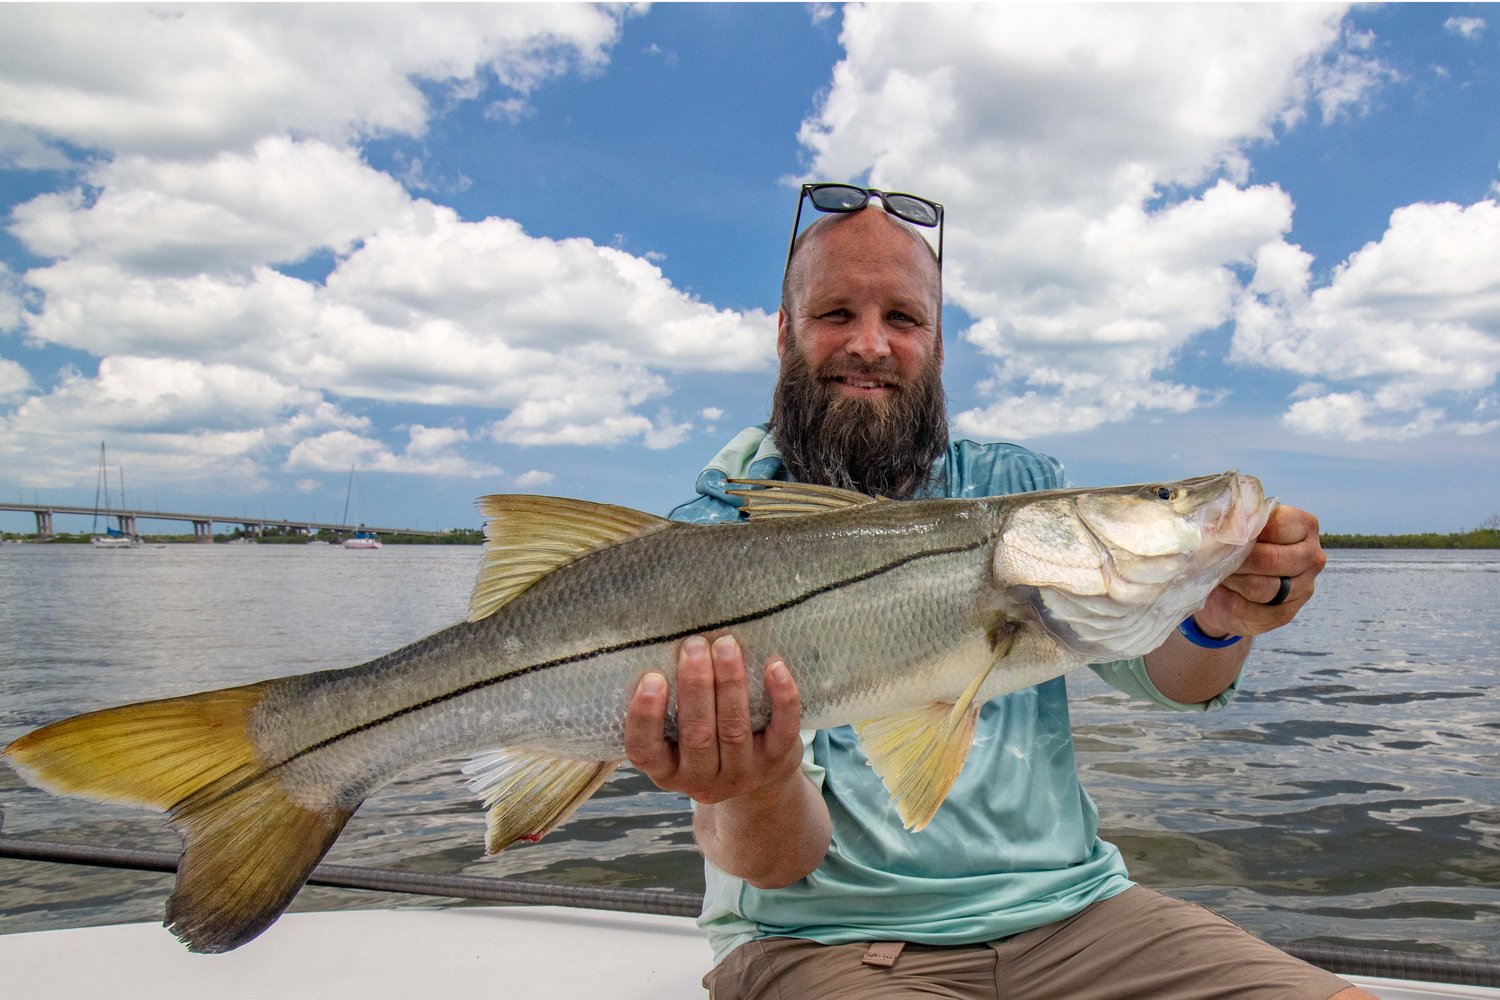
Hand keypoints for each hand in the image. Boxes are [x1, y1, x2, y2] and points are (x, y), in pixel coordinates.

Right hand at [624, 634, 804, 804]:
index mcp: (667, 771)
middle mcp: (701, 779)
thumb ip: (670, 705)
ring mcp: (741, 773)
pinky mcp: (776, 761)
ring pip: (735, 729)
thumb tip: (665, 645)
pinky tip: (775, 666)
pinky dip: (781, 697)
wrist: (758, 776)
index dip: (645, 717)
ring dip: (730, 683)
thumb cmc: (706, 741)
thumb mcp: (677, 736)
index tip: (652, 678)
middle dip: (696, 686)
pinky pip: (782, 730)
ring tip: (726, 645)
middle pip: (698, 735)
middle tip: (694, 645)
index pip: (645, 751)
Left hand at [1195, 504, 1325, 638]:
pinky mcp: (1284, 615)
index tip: (1222, 534)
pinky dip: (1228, 599)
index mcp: (1305, 526)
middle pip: (1271, 559)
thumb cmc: (1236, 546)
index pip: (1277, 526)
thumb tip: (1216, 527)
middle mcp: (1312, 557)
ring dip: (1232, 579)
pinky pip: (1249, 609)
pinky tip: (1224, 590)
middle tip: (1216, 557)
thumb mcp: (1232, 526)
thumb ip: (1230, 520)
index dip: (1244, 532)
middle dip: (1237, 559)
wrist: (1232, 585)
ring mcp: (1303, 589)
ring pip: (1260, 587)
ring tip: (1220, 572)